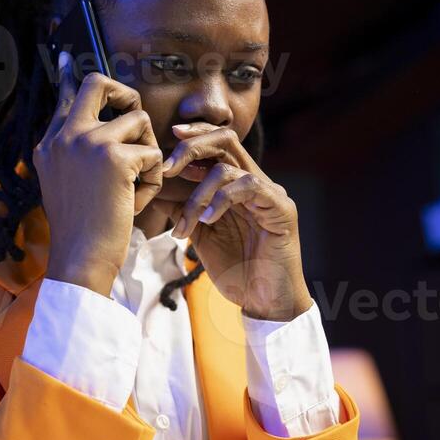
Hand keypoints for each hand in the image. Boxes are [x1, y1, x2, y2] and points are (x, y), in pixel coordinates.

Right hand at [32, 52, 162, 295]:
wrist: (80, 259)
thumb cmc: (81, 232)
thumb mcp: (66, 187)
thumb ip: (74, 155)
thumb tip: (96, 133)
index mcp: (50, 144)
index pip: (64, 97)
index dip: (70, 76)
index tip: (66, 57)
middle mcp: (64, 136)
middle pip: (99, 82)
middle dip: (126, 94)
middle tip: (135, 115)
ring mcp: (87, 143)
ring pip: (139, 121)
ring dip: (148, 153)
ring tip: (135, 186)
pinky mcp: (113, 157)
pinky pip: (153, 154)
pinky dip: (153, 180)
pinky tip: (136, 202)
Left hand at [163, 122, 312, 320]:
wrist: (264, 303)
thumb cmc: (236, 271)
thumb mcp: (201, 236)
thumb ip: (185, 210)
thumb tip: (157, 191)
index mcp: (236, 185)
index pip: (217, 144)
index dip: (193, 136)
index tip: (168, 138)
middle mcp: (255, 182)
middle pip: (225, 140)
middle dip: (192, 148)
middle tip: (167, 167)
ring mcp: (270, 193)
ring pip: (229, 168)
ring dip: (198, 195)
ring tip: (187, 225)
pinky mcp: (281, 209)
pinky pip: (250, 186)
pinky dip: (223, 199)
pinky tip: (209, 221)